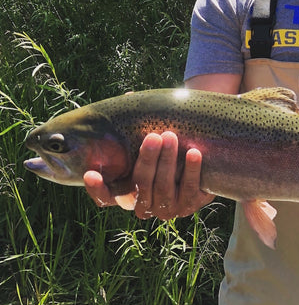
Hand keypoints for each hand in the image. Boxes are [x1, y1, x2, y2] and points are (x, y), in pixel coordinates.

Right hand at [84, 131, 214, 219]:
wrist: (202, 163)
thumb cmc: (168, 149)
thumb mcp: (150, 141)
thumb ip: (136, 125)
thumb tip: (130, 96)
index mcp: (128, 191)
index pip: (106, 198)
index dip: (97, 189)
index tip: (90, 173)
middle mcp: (144, 205)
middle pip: (140, 185)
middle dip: (147, 159)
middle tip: (154, 136)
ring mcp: (167, 209)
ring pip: (163, 188)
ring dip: (167, 161)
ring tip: (171, 137)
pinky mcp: (189, 206)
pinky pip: (189, 190)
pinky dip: (191, 170)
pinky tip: (193, 153)